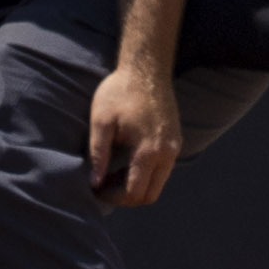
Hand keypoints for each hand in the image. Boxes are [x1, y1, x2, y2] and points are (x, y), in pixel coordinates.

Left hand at [88, 62, 185, 205]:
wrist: (146, 70)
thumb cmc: (119, 93)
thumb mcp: (101, 122)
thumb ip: (98, 154)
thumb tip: (94, 182)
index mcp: (149, 150)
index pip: (136, 192)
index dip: (114, 198)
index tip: (94, 190)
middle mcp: (168, 153)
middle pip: (150, 194)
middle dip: (125, 196)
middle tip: (101, 185)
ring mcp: (174, 147)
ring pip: (157, 183)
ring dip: (135, 186)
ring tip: (108, 174)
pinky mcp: (175, 141)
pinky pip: (162, 170)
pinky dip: (144, 174)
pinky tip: (122, 163)